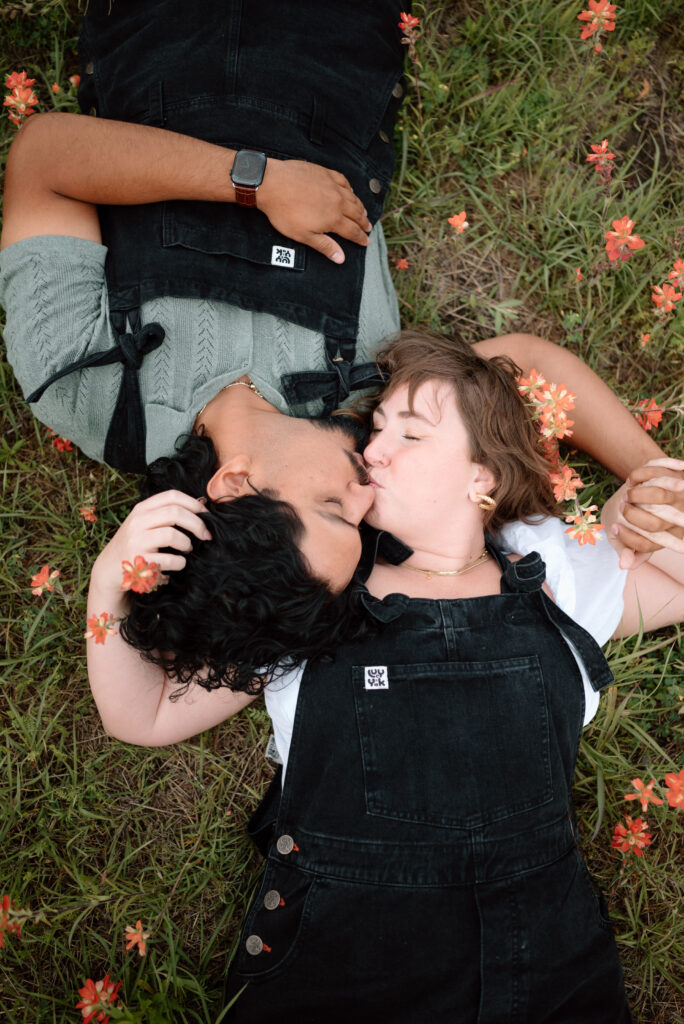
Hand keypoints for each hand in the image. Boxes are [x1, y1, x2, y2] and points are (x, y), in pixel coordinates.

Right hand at [90, 490, 211, 603]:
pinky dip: (180, 563)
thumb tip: (201, 504)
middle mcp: (137, 522)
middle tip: (206, 535)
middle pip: (175, 513)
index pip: (172, 496)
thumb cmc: (135, 544)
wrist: (109, 569)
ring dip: (187, 544)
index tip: (207, 515)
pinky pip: (170, 560)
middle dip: (197, 524)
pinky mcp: (139, 562)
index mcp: (141, 509)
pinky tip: (178, 564)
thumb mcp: (145, 523)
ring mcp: (136, 541)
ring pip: (173, 535)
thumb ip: (166, 513)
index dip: (194, 504)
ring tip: (187, 549)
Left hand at [257, 158, 371, 263]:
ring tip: (363, 212)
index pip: (352, 231)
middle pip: (356, 214)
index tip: (366, 241)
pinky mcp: (325, 173)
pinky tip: (350, 191)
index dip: (360, 238)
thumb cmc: (284, 212)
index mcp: (333, 219)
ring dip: (360, 207)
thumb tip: (341, 258)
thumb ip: (325, 246)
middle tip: (368, 227)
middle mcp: (337, 201)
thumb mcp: (304, 236)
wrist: (272, 184)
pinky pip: (343, 181)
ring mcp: (332, 185)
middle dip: (363, 222)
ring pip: (352, 197)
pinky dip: (350, 189)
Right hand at [611, 458, 683, 566]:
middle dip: (631, 516)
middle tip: (620, 509)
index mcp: (669, 536)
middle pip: (655, 524)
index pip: (647, 544)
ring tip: (627, 493)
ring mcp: (679, 497)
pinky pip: (657, 475)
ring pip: (659, 496)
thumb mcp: (630, 536)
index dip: (627, 537)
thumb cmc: (637, 518)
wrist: (651, 487)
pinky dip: (640, 475)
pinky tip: (631, 479)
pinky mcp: (676, 477)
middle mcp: (679, 519)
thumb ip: (627, 549)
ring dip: (637, 494)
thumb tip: (623, 565)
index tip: (614, 528)